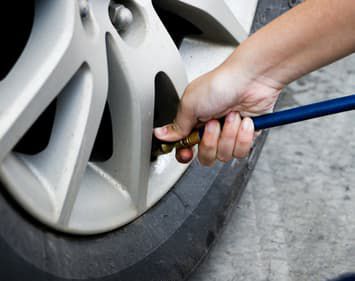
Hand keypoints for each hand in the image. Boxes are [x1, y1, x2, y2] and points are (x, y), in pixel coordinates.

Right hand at [154, 63, 282, 165]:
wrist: (251, 79)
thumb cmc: (221, 84)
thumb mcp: (190, 104)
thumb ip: (177, 125)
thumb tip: (161, 134)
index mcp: (194, 121)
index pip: (185, 146)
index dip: (185, 153)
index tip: (187, 153)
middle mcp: (210, 129)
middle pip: (206, 156)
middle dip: (210, 142)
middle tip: (213, 123)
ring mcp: (229, 133)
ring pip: (224, 155)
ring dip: (228, 135)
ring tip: (231, 116)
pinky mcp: (246, 136)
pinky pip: (242, 151)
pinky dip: (243, 136)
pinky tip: (244, 121)